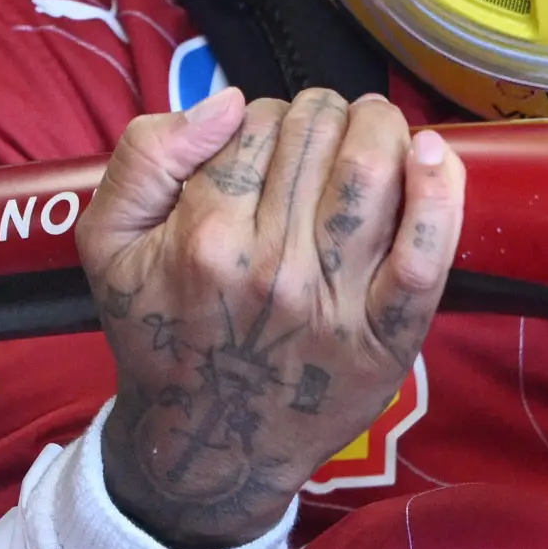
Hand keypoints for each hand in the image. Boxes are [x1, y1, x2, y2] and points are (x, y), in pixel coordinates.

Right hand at [75, 87, 465, 548]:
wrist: (204, 445)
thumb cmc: (159, 331)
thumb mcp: (108, 242)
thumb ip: (145, 155)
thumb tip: (227, 102)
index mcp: (203, 237)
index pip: (256, 121)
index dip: (264, 117)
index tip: (264, 147)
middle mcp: (271, 266)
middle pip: (317, 134)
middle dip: (321, 114)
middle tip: (318, 136)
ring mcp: (334, 302)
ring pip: (370, 169)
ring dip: (377, 127)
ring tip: (370, 131)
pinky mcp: (388, 336)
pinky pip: (426, 253)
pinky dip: (439, 192)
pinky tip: (430, 153)